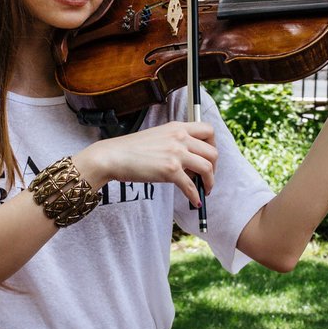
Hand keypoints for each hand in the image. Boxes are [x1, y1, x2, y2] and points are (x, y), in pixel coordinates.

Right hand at [73, 121, 217, 207]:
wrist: (113, 156)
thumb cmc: (132, 149)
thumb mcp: (158, 137)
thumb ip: (176, 143)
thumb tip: (192, 163)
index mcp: (177, 127)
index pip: (208, 131)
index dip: (213, 146)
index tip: (209, 158)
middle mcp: (180, 137)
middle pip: (212, 152)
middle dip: (214, 168)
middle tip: (207, 177)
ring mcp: (176, 153)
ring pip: (207, 168)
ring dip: (209, 182)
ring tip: (204, 190)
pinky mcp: (170, 170)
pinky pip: (191, 186)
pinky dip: (196, 196)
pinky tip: (194, 201)